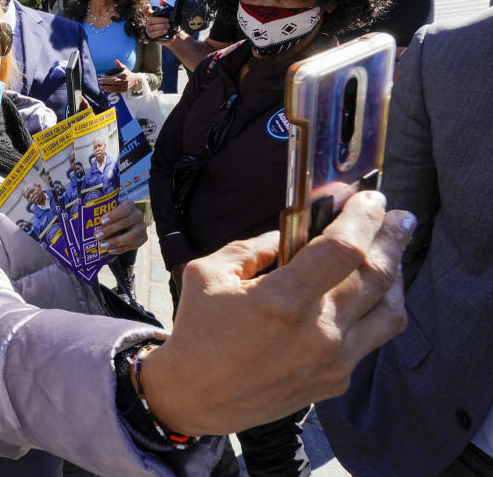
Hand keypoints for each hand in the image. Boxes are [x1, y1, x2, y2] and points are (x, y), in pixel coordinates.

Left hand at [95, 200, 146, 254]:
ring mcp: (141, 227)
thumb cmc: (112, 215)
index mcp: (129, 204)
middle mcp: (138, 215)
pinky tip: (110, 250)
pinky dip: (120, 249)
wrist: (123, 224)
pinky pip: (132, 246)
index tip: (102, 221)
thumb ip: (99, 212)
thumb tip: (82, 215)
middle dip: (110, 230)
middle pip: (126, 222)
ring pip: (131, 236)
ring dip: (115, 242)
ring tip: (102, 245)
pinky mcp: (142, 238)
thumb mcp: (108, 210)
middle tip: (97, 236)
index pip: (124, 209)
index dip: (114, 215)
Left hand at [98, 60, 139, 93]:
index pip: (114, 76)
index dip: (107, 77)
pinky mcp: (124, 90)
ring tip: (101, 87)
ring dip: (107, 87)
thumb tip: (116, 60)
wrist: (135, 80)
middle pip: (113, 82)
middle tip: (100, 82)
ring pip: (114, 87)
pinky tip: (106, 90)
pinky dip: (110, 91)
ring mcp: (124, 86)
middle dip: (106, 82)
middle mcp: (124, 81)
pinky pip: (116, 91)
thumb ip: (119, 64)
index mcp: (123, 75)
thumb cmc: (127, 73)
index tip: (101, 77)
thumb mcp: (124, 68)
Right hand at [139, 191, 412, 435]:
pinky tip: (365, 295)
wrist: (195, 397)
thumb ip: (253, 247)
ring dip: (396, 276)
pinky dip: (374, 310)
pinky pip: (371, 339)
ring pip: (390, 311)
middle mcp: (316, 332)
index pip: (343, 249)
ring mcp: (332, 361)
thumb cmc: (197, 331)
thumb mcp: (208, 273)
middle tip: (400, 217)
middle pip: (377, 275)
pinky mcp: (336, 381)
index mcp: (281, 300)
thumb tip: (291, 233)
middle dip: (394, 237)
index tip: (371, 199)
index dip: (364, 218)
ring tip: (392, 253)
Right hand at [144, 0, 175, 42]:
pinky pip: (154, 34)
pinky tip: (165, 31)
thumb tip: (161, 0)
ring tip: (168, 26)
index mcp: (152, 16)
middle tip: (168, 21)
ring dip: (161, 26)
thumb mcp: (170, 14)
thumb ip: (166, 6)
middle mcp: (149, 22)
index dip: (145, 8)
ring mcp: (149, 29)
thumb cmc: (170, 23)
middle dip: (159, 20)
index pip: (146, 11)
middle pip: (150, 20)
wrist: (173, 34)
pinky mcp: (151, 36)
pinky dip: (160, 32)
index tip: (148, 6)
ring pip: (152, 27)